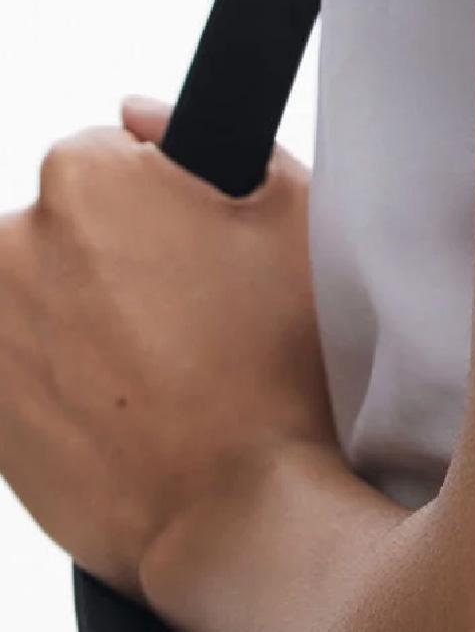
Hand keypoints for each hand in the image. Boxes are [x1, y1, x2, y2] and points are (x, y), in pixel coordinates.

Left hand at [0, 96, 339, 607]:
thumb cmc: (274, 370)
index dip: (159, 208)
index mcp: (83, 178)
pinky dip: (50, 384)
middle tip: (178, 325)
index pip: (105, 158)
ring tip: (148, 379)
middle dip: (106, 264)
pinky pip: (16, 371)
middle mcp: (12, 244)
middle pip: (59, 230)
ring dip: (73, 324)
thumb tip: (137, 117)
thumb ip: (210, 140)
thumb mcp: (290, 220)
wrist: (235, 513)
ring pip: (31, 300)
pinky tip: (114, 413)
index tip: (190, 259)